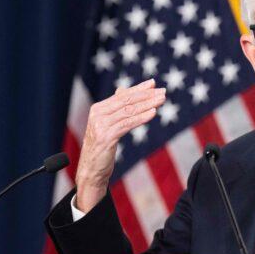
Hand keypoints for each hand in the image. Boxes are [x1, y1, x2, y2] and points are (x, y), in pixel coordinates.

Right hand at [75, 79, 165, 211]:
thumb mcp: (108, 125)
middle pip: (126, 101)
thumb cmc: (102, 147)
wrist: (91, 170)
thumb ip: (115, 108)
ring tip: (162, 101)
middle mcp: (98, 114)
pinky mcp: (106, 137)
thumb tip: (122, 90)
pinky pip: (127, 124)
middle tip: (163, 92)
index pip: (122, 95)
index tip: (154, 83)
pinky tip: (153, 113)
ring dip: (148, 105)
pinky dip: (141, 118)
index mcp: (98, 109)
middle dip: (146, 96)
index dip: (138, 88)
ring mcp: (100, 125)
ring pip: (128, 111)